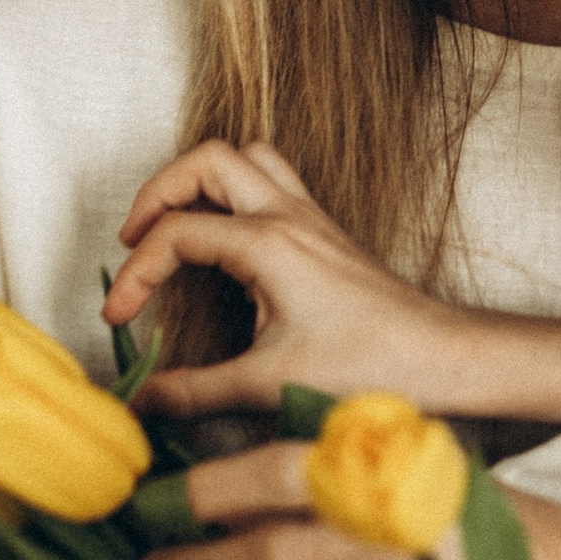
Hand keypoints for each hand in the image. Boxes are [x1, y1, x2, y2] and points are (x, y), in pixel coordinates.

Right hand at [105, 141, 478, 420]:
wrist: (442, 358)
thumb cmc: (371, 366)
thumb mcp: (268, 383)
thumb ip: (195, 391)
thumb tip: (142, 401)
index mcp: (269, 243)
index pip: (177, 235)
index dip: (135, 275)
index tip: (117, 318)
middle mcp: (289, 216)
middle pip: (207, 160)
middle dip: (158, 192)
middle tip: (133, 240)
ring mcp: (311, 218)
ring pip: (247, 158)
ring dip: (202, 180)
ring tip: (173, 225)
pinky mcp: (324, 232)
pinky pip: (273, 181)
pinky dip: (236, 194)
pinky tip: (225, 242)